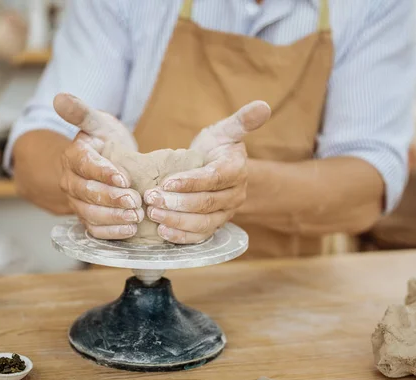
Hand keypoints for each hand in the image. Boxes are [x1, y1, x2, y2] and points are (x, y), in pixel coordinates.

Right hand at [53, 93, 143, 239]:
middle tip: (135, 201)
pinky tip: (130, 230)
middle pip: (87, 193)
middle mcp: (71, 181)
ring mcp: (77, 201)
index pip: (85, 165)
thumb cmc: (103, 141)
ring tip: (136, 216)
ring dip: (114, 217)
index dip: (103, 173)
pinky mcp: (86, 217)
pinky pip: (94, 229)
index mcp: (73, 156)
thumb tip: (59, 98)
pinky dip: (111, 232)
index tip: (123, 179)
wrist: (105, 161)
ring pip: (90, 213)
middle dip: (112, 198)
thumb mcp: (96, 123)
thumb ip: (80, 112)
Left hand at [144, 101, 271, 243]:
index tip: (167, 181)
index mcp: (236, 170)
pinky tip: (163, 232)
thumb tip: (263, 105)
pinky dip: (182, 237)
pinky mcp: (214, 226)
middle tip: (152, 198)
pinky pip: (200, 236)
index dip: (191, 182)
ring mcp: (225, 213)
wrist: (217, 168)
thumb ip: (242, 120)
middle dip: (177, 203)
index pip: (214, 178)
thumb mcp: (226, 131)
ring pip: (203, 223)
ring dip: (176, 220)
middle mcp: (234, 195)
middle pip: (206, 203)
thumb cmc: (217, 147)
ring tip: (153, 214)